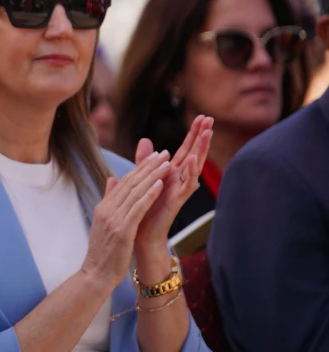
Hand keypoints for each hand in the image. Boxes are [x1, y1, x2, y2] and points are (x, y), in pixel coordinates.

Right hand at [80, 151, 171, 290]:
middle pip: (130, 183)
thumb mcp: (104, 223)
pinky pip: (138, 208)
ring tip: (166, 163)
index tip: (154, 156)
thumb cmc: (103, 252)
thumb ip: (109, 201)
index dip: (140, 167)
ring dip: (152, 176)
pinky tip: (160, 184)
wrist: (96, 274)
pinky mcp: (123, 230)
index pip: (123, 182)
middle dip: (148, 166)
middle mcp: (107, 210)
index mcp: (104, 207)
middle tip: (163, 153)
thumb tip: (112, 180)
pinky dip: (149, 194)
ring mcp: (114, 219)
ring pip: (135, 192)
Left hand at [134, 116, 213, 250]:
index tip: (201, 117)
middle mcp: (178, 180)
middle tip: (210, 118)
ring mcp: (180, 189)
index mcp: (171, 173)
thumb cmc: (144, 208)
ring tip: (208, 132)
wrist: (141, 234)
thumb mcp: (143, 178)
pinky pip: (187, 184)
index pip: (185, 149)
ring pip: (194, 166)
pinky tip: (195, 159)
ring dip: (201, 149)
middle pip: (193, 153)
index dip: (193, 134)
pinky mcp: (177, 200)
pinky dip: (191, 171)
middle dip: (201, 136)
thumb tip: (145, 140)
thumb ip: (145, 160)